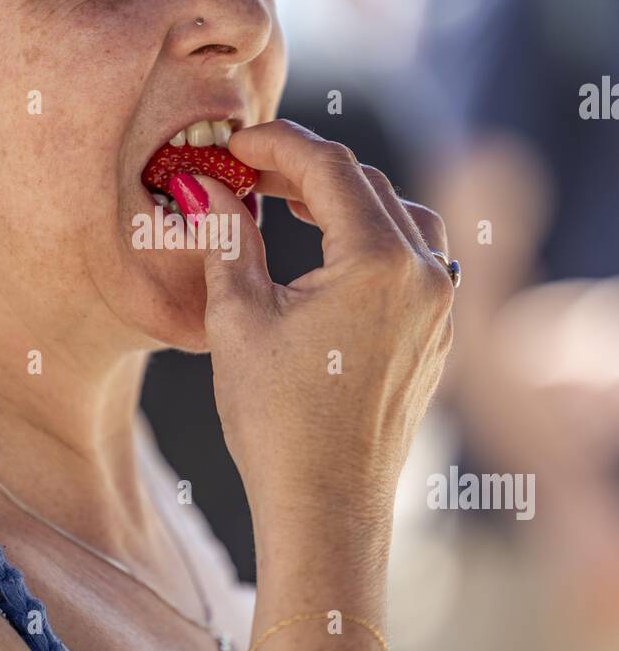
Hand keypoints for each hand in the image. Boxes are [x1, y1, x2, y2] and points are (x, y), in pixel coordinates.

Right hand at [190, 120, 454, 552]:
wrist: (326, 509)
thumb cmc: (277, 422)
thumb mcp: (238, 318)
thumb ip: (229, 236)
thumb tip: (210, 186)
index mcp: (376, 262)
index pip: (329, 166)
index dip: (277, 142)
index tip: (235, 141)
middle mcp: (423, 276)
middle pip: (368, 184)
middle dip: (307, 167)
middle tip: (251, 169)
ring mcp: (440, 308)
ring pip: (401, 217)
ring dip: (348, 198)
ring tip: (292, 201)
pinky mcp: (438, 337)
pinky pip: (416, 260)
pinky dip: (374, 237)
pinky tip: (331, 252)